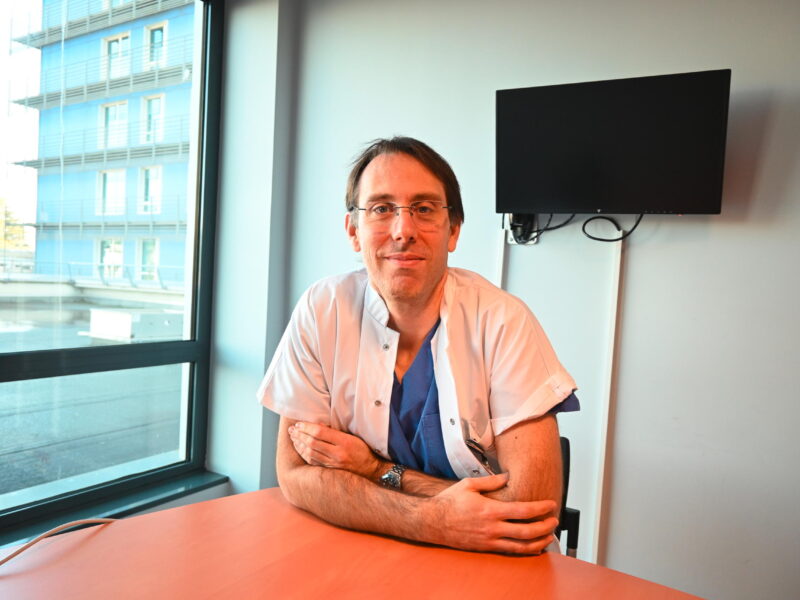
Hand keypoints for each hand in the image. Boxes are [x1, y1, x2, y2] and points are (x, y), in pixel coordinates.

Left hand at [288, 421, 386, 480]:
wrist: (370, 470)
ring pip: (310, 453)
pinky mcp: (330, 470)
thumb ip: (335, 431)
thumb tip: (318, 424)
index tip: (299, 423)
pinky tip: (299, 448)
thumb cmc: (362, 450)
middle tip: (292, 429)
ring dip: (299, 444)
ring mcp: (333, 464)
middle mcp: (337, 454)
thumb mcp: (352, 436)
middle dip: (300, 435)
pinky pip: (313, 462)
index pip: (320, 433)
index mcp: (344, 442)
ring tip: (293, 437)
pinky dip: (304, 454)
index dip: (307, 427)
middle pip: (312, 443)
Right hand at [427, 472, 557, 554]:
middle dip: (545, 527)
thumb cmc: (449, 502)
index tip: (551, 505)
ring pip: (520, 546)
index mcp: (490, 510)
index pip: (523, 510)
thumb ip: (491, 482)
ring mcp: (489, 541)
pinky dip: (524, 551)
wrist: (432, 522)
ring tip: (549, 536)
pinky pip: (509, 552)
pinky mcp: (485, 548)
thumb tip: (508, 477)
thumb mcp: (468, 485)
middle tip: (555, 521)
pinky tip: (532, 547)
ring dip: (538, 542)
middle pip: (527, 531)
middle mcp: (492, 528)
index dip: (540, 509)